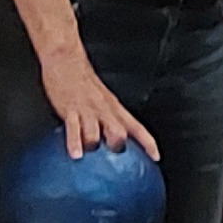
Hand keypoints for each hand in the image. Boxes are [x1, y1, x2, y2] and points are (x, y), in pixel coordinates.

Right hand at [36, 45, 160, 163]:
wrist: (66, 60)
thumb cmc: (83, 81)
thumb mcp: (103, 99)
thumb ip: (108, 118)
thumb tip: (112, 139)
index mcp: (114, 108)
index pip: (137, 127)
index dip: (148, 143)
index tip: (156, 157)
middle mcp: (104, 110)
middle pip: (119, 132)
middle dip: (118, 148)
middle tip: (115, 162)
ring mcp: (88, 110)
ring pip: (96, 132)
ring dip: (95, 146)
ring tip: (90, 156)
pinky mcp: (71, 109)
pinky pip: (74, 129)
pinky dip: (75, 143)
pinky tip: (75, 154)